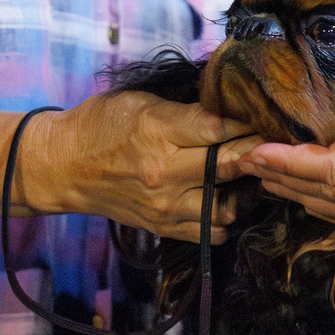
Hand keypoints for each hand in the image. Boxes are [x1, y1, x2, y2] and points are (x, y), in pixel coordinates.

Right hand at [25, 92, 255, 241]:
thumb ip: (186, 107)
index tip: (264, 115)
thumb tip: (230, 104)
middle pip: (230, 164)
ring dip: (245, 190)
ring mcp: (165, 205)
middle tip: (272, 142)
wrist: (62, 167)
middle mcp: (164, 172)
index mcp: (158, 132)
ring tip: (253, 174)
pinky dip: (226, 218)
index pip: (220, 128)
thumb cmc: (100, 125)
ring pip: (227, 205)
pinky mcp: (163, 226)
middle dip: (256, 151)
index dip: (247, 121)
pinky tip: (229, 199)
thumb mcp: (140, 102)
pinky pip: (211, 232)